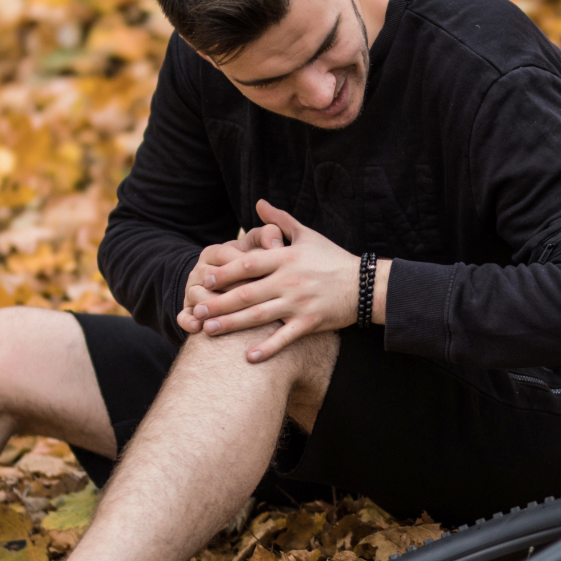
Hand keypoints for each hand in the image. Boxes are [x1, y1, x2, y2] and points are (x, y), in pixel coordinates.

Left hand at [182, 200, 359, 360]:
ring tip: (207, 330)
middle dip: (218, 302)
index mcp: (285, 258)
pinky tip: (248, 357)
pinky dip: (266, 348)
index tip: (203, 280)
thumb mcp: (307, 235)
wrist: (366, 284)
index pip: (247, 264)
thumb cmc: (333, 258)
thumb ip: (279, 220)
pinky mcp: (309, 323)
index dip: (223, 272)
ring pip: (258, 315)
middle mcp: (288, 281)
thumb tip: (258, 202)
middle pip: (246, 292)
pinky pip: (284, 337)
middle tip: (195, 308)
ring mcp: (298, 303)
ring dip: (231, 324)